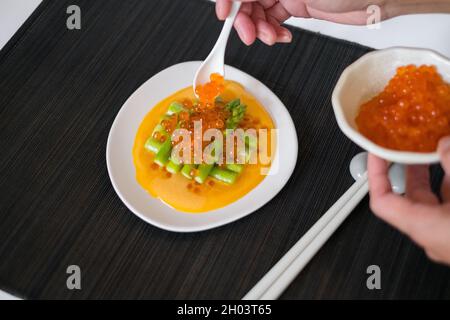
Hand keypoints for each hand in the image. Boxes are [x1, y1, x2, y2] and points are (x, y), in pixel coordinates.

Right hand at [216, 0, 449, 45]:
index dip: (229, 0)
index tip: (224, 16)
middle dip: (245, 19)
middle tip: (250, 36)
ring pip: (259, 11)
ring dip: (260, 29)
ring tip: (271, 38)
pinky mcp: (298, 5)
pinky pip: (274, 20)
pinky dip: (272, 32)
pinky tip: (280, 37)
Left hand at [368, 137, 449, 264]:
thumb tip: (444, 146)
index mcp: (423, 227)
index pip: (382, 201)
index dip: (376, 175)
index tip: (377, 154)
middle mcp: (433, 235)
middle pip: (409, 198)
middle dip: (409, 168)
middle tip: (408, 147)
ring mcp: (448, 237)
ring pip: (435, 200)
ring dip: (436, 175)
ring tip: (441, 152)